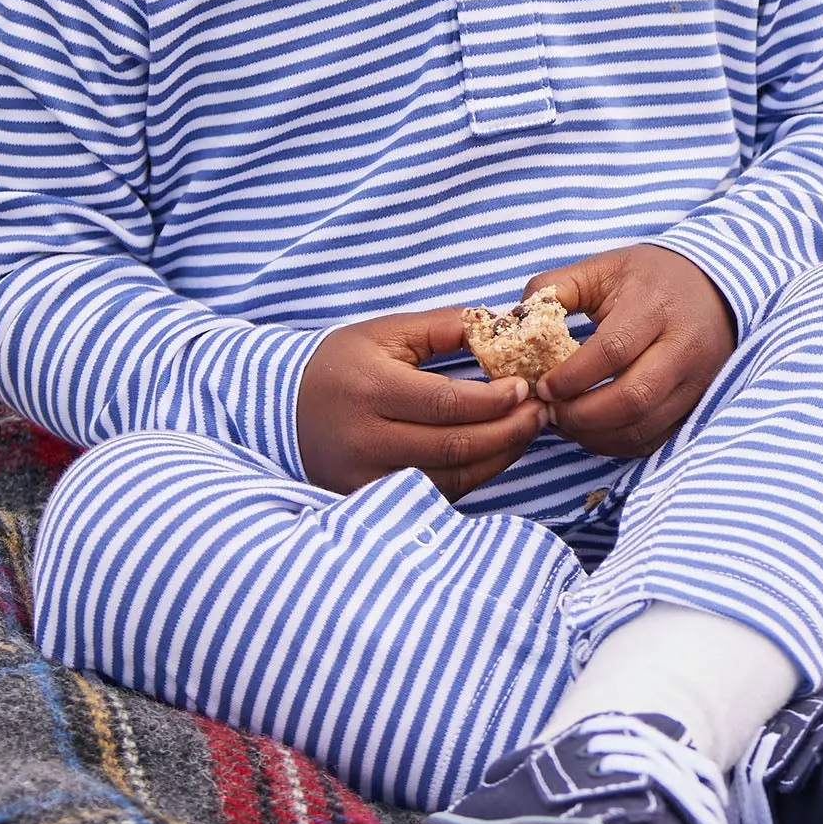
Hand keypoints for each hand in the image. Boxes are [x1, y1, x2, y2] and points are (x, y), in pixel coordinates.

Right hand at [298, 307, 543, 499]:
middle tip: (541, 413)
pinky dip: (472, 476)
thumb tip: (506, 323)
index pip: (447, 404)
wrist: (282, 406)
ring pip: (449, 478)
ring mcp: (365, 477)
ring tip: (526, 431)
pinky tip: (494, 453)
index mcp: (371, 389)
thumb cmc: (343, 363)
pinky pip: (433, 495)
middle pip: (454, 447)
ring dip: (499, 457)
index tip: (526, 388)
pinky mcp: (367, 500)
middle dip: (509, 431)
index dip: (495, 400)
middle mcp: (366, 440)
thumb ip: (447, 326)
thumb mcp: (388, 331)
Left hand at [522, 242, 739, 461]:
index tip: (542, 386)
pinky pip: (654, 439)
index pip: (612, 351)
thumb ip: (556, 289)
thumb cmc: (650, 277)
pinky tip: (593, 430)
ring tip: (566, 422)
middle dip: (581, 415)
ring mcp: (695, 379)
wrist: (716, 286)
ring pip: (643, 426)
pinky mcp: (696, 402)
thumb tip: (513, 321)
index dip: (571, 377)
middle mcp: (683, 346)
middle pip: (632, 397)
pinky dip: (617, 443)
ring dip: (595, 435)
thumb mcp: (604, 268)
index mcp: (655, 306)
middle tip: (550, 412)